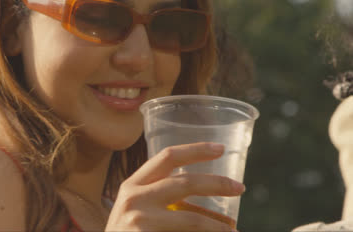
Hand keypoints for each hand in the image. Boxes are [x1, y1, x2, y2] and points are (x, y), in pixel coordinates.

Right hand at [106, 143, 243, 231]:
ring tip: (233, 230)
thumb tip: (203, 195)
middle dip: (217, 184)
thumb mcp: (135, 209)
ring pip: (192, 220)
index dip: (196, 149)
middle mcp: (134, 197)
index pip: (167, 157)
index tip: (220, 149)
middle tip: (240, 188)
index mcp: (132, 184)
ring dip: (218, 226)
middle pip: (185, 182)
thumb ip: (158, 197)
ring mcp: (139, 220)